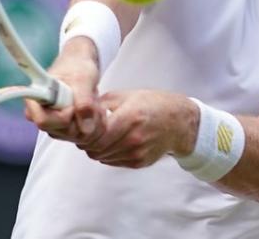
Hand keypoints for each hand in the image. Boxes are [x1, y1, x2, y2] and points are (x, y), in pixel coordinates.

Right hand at [24, 38, 105, 144]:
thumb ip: (84, 102)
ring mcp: (53, 123)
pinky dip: (92, 125)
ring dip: (89, 122)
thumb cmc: (77, 66)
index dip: (62, 117)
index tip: (73, 105)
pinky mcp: (65, 128)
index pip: (43, 121)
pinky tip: (95, 111)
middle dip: (80, 119)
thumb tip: (86, 128)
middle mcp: (40, 114)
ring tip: (94, 103)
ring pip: (71, 136)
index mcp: (36, 98)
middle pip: (59, 132)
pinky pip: (80, 136)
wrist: (82, 65)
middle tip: (92, 102)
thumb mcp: (83, 79)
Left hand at [80, 90, 196, 168]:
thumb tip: (79, 113)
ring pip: (103, 158)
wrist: (178, 122)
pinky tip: (113, 142)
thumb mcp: (125, 95)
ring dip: (97, 149)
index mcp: (129, 117)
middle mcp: (133, 138)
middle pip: (96, 149)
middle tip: (87, 133)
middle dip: (87, 142)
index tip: (82, 128)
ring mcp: (137, 153)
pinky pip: (114, 162)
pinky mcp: (139, 162)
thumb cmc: (151, 104)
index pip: (95, 136)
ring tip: (101, 136)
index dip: (84, 134)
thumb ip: (101, 105)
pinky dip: (108, 154)